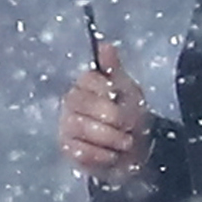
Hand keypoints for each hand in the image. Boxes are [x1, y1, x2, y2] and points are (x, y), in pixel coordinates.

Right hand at [58, 39, 144, 182]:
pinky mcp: (67, 149)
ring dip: (109, 137)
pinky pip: (79, 151)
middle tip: (130, 127)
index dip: (109, 92)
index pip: (88, 80)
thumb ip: (115, 70)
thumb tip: (106, 46)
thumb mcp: (128, 90)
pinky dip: (101, 155)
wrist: (135, 149)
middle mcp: (70, 102)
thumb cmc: (130, 114)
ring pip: (79, 127)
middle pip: (83, 104)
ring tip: (125, 142)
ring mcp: (65, 126)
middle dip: (113, 117)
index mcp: (85, 83)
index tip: (125, 101)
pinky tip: (112, 155)